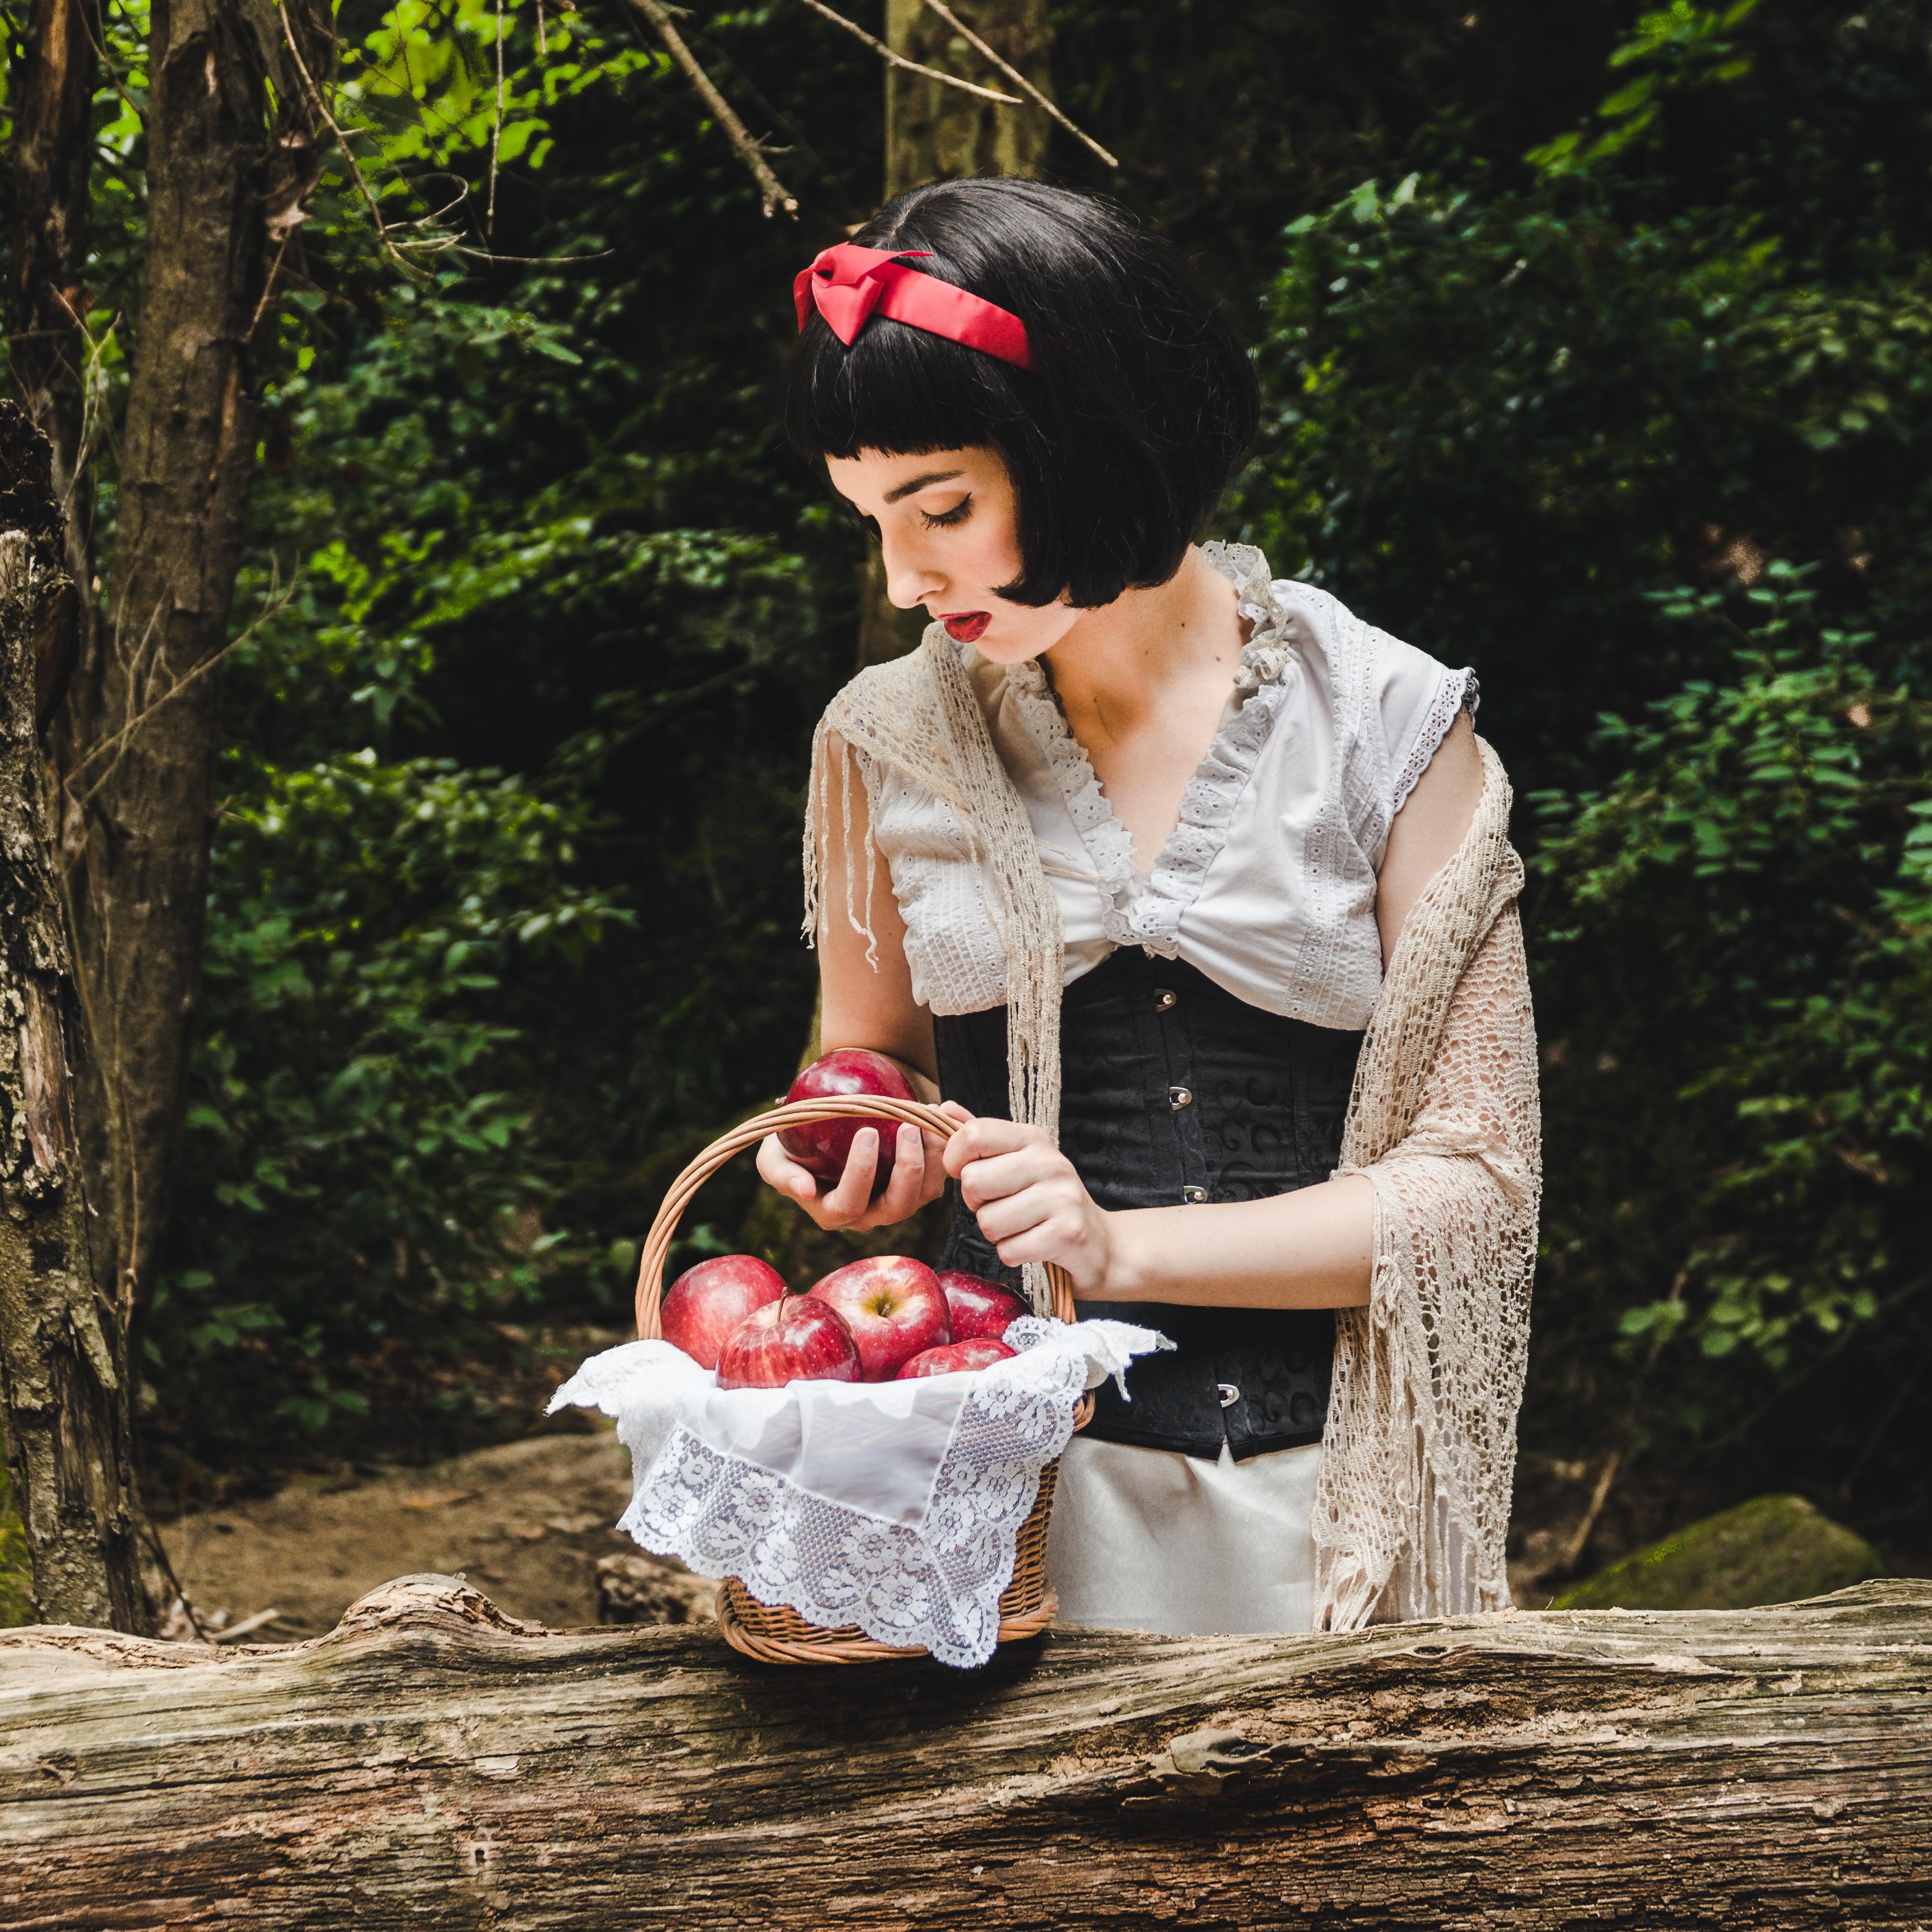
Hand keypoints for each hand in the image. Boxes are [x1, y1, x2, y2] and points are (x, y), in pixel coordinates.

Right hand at [756, 1101, 968, 1231]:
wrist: (826, 1127)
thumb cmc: (793, 1145)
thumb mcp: (773, 1157)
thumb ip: (781, 1174)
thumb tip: (804, 1190)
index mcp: (834, 1212)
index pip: (849, 1204)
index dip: (860, 1173)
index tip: (866, 1132)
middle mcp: (870, 1214)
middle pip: (897, 1207)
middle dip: (906, 1167)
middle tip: (907, 1127)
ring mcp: (897, 1201)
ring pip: (925, 1193)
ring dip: (932, 1157)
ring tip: (928, 1116)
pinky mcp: (920, 1184)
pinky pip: (939, 1173)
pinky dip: (942, 1145)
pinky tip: (939, 1111)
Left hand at [942, 1118, 1113, 1292]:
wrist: (1098, 1242)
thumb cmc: (1045, 1199)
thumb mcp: (1017, 1161)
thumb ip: (980, 1138)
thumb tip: (944, 1109)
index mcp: (1033, 1138)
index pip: (972, 1135)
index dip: (955, 1160)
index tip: (968, 1173)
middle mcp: (1050, 1161)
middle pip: (973, 1182)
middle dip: (977, 1204)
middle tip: (1002, 1205)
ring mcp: (1062, 1197)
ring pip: (988, 1222)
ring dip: (997, 1233)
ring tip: (1021, 1225)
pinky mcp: (1067, 1233)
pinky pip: (1008, 1251)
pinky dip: (1013, 1253)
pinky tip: (1033, 1243)